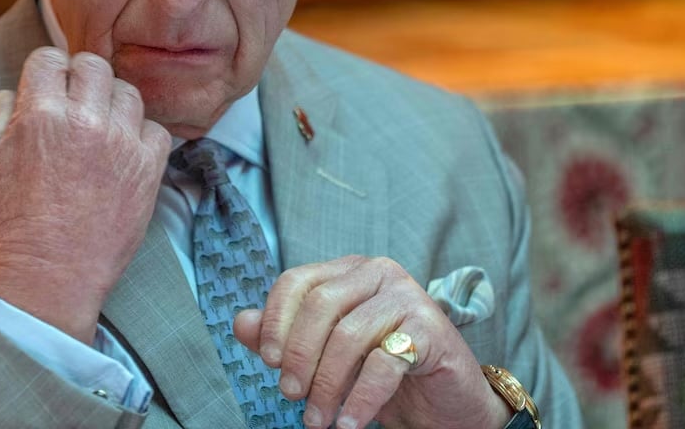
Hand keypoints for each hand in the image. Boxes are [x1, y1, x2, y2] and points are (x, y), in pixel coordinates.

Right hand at [0, 47, 170, 343]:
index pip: (49, 58)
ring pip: (128, 92)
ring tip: (101, 130)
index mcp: (38, 114)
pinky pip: (156, 130)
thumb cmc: (7, 229)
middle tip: (76, 105)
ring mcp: (121, 143)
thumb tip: (6, 95)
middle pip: (94, 65)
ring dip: (113, 106)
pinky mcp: (148, 169)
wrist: (49, 278)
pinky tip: (124, 155)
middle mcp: (83, 120)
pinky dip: (142, 137)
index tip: (48, 88)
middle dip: (81, 79)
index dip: (46, 71)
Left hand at [233, 256, 511, 428]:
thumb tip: (241, 323)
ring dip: (327, 385)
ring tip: (317, 420)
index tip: (269, 362)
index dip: (276, 321)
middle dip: (299, 356)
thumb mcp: (325, 354)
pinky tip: (349, 423)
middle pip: (320, 305)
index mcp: (347, 271)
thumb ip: (283, 337)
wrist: (443, 399)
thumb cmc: (379, 370)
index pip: (296, 281)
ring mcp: (408, 296)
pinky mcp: (432, 329)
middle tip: (291, 396)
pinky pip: (385, 363)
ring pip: (349, 335)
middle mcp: (377, 273)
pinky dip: (361, 398)